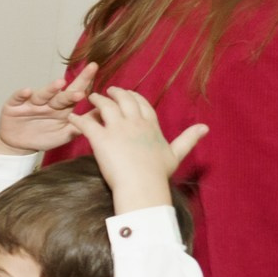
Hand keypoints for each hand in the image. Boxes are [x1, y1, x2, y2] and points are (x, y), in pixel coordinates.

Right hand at [0, 63, 98, 155]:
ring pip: (42, 95)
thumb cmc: (43, 138)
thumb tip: (104, 115)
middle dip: (74, 84)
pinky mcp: (14, 106)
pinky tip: (27, 92)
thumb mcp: (66, 134)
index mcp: (62, 107)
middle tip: (88, 73)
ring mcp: (31, 104)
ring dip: (50, 89)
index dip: (85, 81)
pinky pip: (18, 98)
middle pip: (62, 92)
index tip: (94, 67)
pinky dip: (21, 95)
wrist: (19, 147)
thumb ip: (83, 124)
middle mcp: (48, 102)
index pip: (75, 92)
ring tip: (59, 84)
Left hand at [67, 87, 203, 212]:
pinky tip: (72, 116)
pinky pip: (86, 123)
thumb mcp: (176, 154)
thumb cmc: (157, 173)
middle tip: (108, 90)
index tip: (128, 93)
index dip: (134, 97)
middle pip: (124, 100)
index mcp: (151, 125)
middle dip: (116, 93)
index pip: (142, 103)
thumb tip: (205, 127)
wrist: (142, 185)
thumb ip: (188, 138)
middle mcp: (135, 123)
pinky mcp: (101, 139)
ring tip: (90, 97)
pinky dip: (78, 118)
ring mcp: (117, 129)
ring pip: (105, 106)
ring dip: (96, 100)